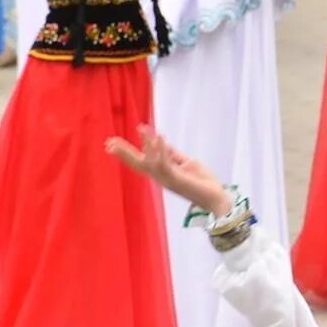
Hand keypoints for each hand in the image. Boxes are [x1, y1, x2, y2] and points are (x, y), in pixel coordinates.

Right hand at [106, 126, 232, 217]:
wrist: (217, 198)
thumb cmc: (203, 182)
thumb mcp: (186, 163)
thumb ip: (172, 154)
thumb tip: (160, 140)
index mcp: (162, 174)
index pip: (140, 161)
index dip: (126, 152)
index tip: (111, 142)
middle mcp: (161, 177)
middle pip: (138, 164)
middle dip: (124, 153)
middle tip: (108, 142)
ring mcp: (168, 179)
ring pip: (149, 161)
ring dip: (145, 144)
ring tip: (140, 128)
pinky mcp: (177, 179)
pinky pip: (165, 163)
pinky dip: (160, 150)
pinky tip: (158, 136)